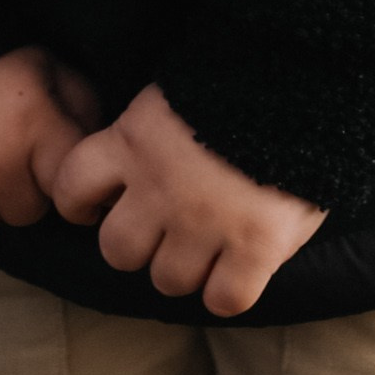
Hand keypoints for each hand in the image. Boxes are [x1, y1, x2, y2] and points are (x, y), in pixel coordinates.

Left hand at [53, 83, 324, 315]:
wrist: (303, 75)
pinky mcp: (255, 249)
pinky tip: (240, 267)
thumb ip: (146, 133)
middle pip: (117, 250)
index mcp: (133, 141)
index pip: (72, 185)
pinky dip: (230, 290)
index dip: (81, 201)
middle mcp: (160, 189)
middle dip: (136, 244)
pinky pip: (225, 300)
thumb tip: (126, 165)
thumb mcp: (173, 90)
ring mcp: (206, 224)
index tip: (100, 202)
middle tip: (162, 229)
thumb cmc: (235, 75)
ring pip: (167, 281)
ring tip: (206, 246)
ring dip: (184, 269)